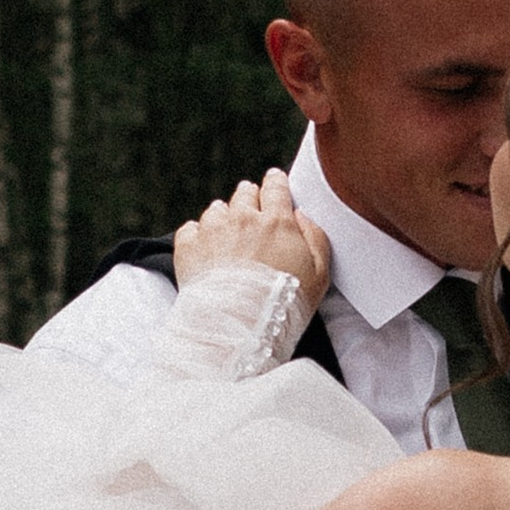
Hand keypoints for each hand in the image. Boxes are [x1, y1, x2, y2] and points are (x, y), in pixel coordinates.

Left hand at [174, 170, 330, 309]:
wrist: (242, 328)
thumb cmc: (285, 304)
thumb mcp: (320, 274)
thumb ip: (316, 237)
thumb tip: (302, 217)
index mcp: (276, 221)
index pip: (276, 186)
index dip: (276, 182)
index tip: (275, 180)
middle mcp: (243, 218)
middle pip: (245, 193)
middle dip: (250, 199)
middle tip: (252, 215)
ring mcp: (213, 230)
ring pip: (217, 209)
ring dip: (224, 218)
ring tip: (228, 239)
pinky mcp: (189, 247)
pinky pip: (190, 228)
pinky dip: (197, 236)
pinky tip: (206, 251)